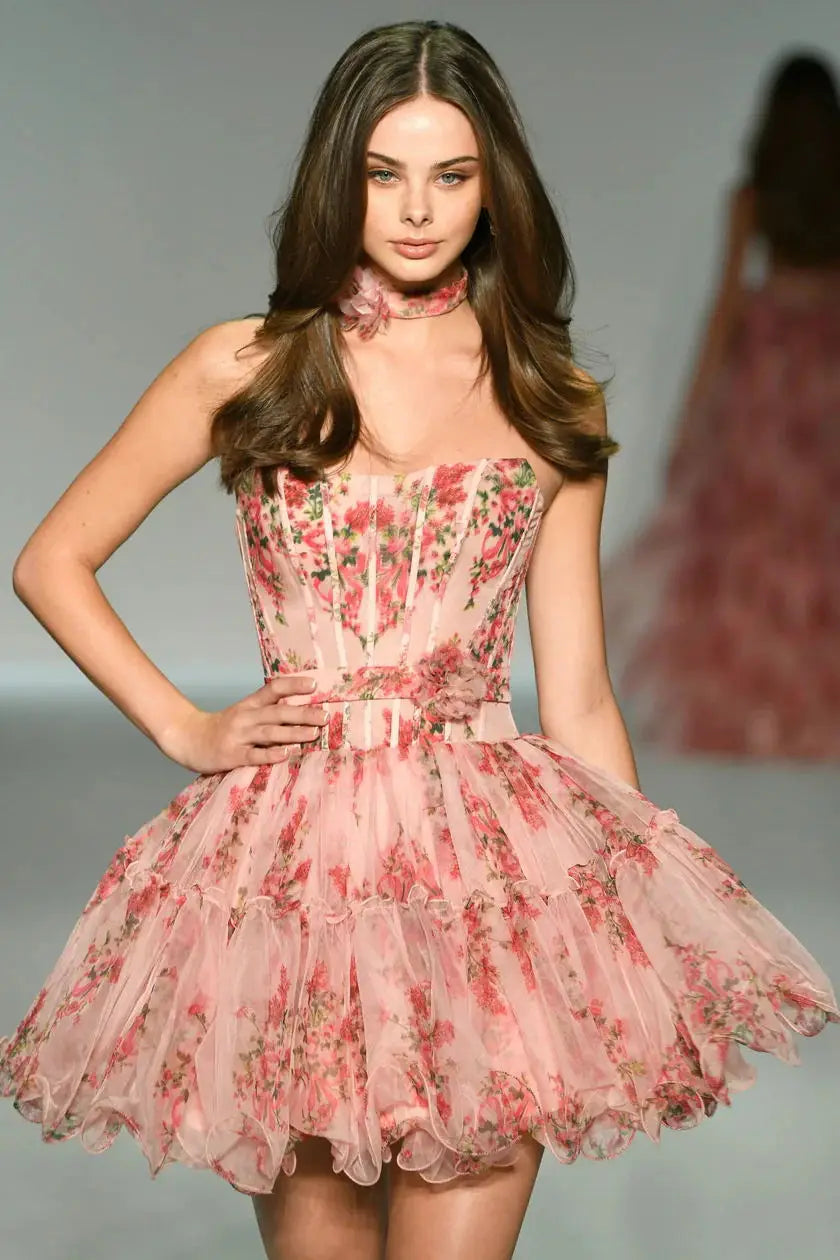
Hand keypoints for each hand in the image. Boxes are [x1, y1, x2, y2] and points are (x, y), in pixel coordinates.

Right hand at [160, 676, 328, 772]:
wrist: (187, 738)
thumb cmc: (223, 727)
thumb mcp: (244, 711)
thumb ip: (267, 709)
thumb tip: (301, 706)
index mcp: (250, 704)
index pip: (273, 689)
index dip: (293, 686)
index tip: (314, 685)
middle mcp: (246, 717)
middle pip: (277, 712)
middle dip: (303, 713)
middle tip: (325, 716)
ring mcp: (238, 736)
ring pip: (269, 733)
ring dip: (293, 733)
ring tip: (314, 734)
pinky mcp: (232, 755)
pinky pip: (254, 755)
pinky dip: (270, 755)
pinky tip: (286, 754)